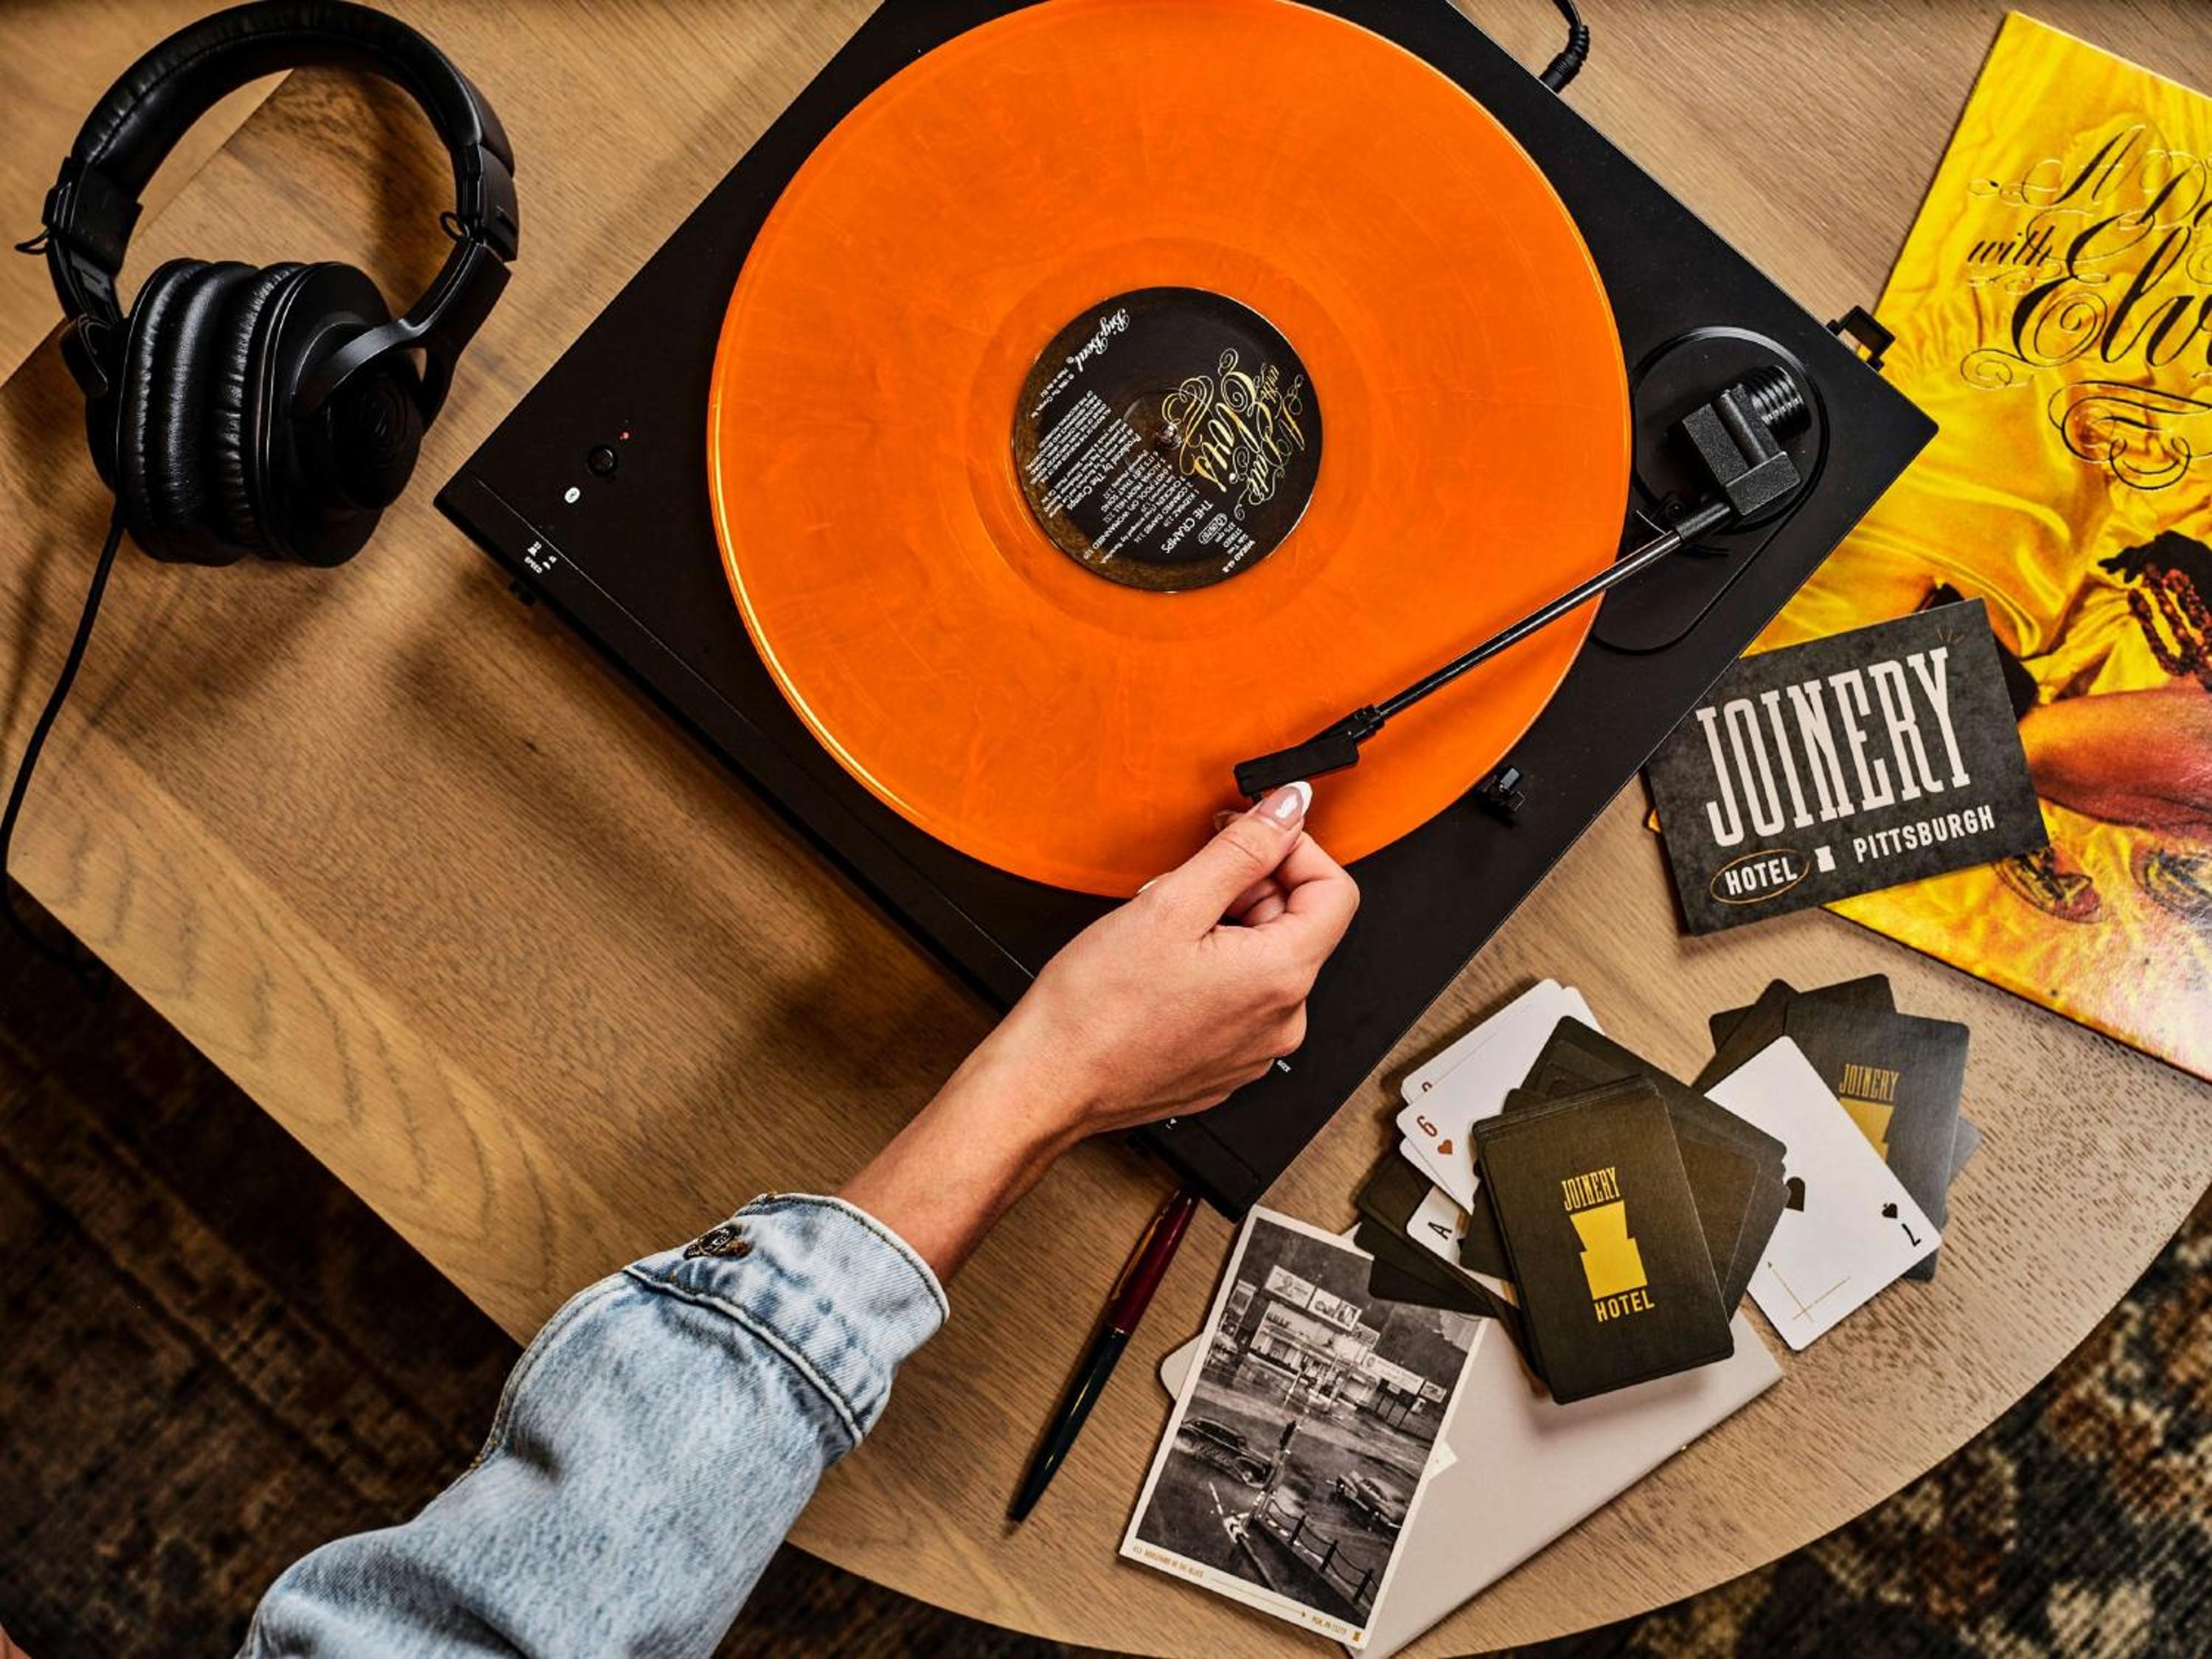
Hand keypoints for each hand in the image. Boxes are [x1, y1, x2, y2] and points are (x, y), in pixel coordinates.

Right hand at [840, 783, 1358, 1276]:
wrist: (1049, 1082)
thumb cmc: (1095, 1008)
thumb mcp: (1171, 902)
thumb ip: (1243, 849)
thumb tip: (1289, 809)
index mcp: (1281, 977)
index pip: (1335, 890)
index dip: (1292, 849)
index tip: (1249, 834)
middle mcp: (1283, 1021)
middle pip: (1295, 924)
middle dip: (1244, 890)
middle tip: (1181, 888)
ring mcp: (1256, 1049)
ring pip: (1263, 960)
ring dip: (1222, 929)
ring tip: (1162, 936)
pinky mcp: (1228, 1065)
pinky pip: (1240, 999)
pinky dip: (1211, 972)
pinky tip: (1162, 974)